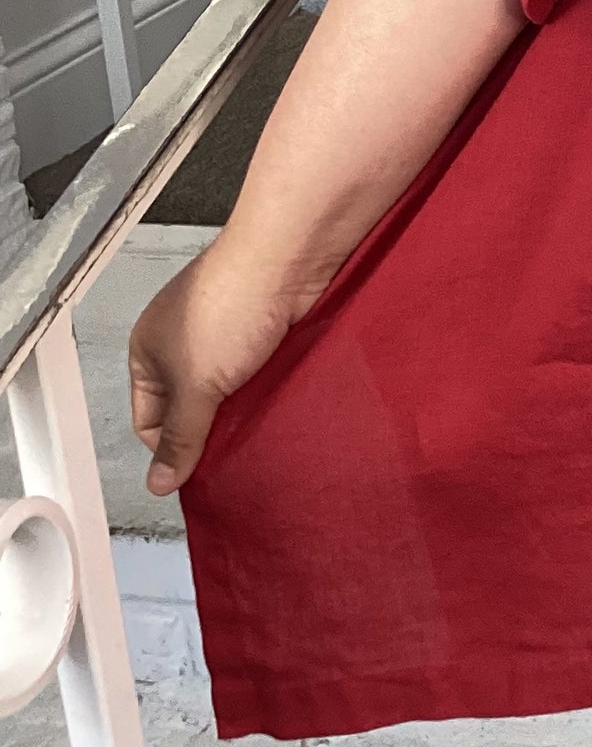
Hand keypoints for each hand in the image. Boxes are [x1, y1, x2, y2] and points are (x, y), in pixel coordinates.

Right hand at [128, 245, 321, 495]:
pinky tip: (278, 412)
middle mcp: (182, 344)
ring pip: (227, 395)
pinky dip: (264, 394)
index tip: (200, 471)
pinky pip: (256, 377)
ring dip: (241, 415)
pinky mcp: (263, 334)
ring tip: (259, 440)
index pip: (148, 419)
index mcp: (149, 351)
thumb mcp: (195, 385)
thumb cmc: (229, 311)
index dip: (171, 447)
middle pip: (190, 408)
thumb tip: (157, 485)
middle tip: (234, 462)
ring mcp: (225, 337)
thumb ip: (179, 437)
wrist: (287, 260)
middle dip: (209, 434)